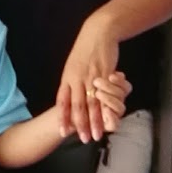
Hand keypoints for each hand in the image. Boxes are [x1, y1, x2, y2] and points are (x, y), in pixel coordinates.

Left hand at [57, 14, 124, 141]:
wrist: (98, 33)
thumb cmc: (85, 50)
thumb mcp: (72, 66)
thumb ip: (70, 82)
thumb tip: (68, 96)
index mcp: (67, 78)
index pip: (62, 101)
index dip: (63, 117)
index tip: (62, 131)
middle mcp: (77, 79)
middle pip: (78, 106)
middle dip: (80, 125)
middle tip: (83, 139)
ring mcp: (91, 77)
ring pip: (92, 103)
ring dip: (95, 121)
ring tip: (97, 134)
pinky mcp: (105, 74)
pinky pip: (106, 94)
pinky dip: (107, 108)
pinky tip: (109, 117)